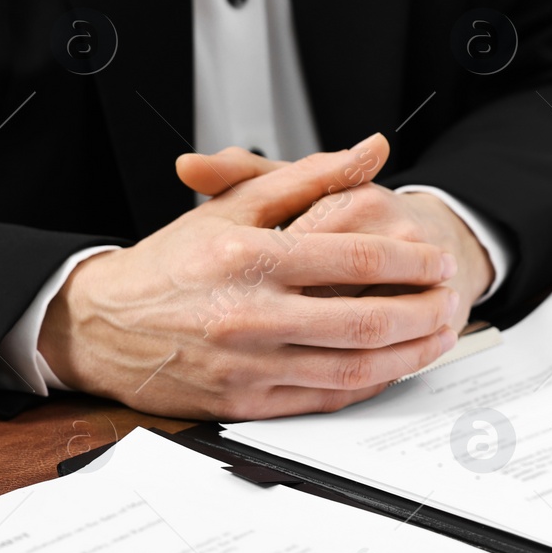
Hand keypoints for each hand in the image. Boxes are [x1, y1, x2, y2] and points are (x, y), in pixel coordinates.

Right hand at [38, 135, 460, 419]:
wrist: (100, 325)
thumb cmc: (172, 263)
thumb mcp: (234, 207)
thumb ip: (310, 176)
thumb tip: (372, 149)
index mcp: (249, 258)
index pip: (357, 258)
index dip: (411, 261)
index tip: (437, 261)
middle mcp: (248, 314)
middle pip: (364, 319)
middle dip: (422, 311)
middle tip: (451, 299)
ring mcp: (247, 365)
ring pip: (352, 367)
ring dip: (408, 354)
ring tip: (438, 336)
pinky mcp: (243, 404)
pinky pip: (324, 399)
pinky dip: (368, 385)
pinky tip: (393, 367)